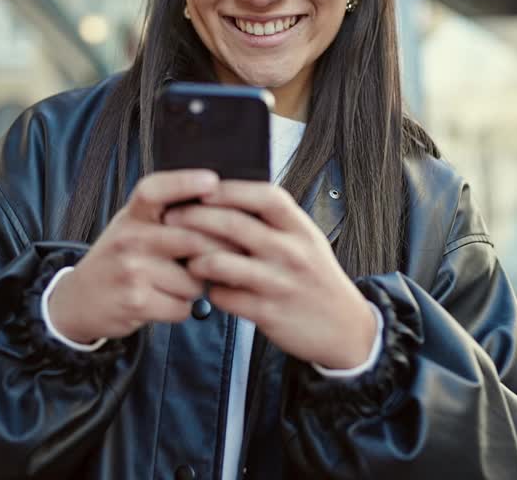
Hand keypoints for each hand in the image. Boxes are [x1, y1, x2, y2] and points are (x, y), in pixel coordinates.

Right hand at [48, 170, 230, 342]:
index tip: (212, 182)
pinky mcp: (137, 302)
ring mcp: (133, 270)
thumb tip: (220, 204)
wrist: (79, 299)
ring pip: (194, 280)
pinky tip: (165, 301)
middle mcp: (130, 238)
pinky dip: (182, 308)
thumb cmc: (118, 258)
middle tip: (223, 258)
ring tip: (176, 283)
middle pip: (194, 240)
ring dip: (195, 287)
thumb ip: (165, 213)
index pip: (156, 190)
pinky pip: (183, 307)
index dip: (185, 182)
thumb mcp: (132, 225)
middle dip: (217, 254)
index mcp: (132, 215)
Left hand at [163, 181, 376, 369]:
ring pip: (221, 262)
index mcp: (301, 229)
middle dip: (194, 217)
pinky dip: (210, 291)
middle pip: (233, 224)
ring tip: (188, 258)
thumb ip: (275, 223)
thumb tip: (228, 199)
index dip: (230, 188)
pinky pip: (224, 297)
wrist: (346, 329)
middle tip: (171, 217)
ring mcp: (279, 283)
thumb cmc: (317, 279)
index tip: (202, 186)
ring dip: (196, 258)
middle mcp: (291, 253)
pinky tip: (208, 288)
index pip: (264, 196)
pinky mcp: (268, 313)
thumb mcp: (308, 242)